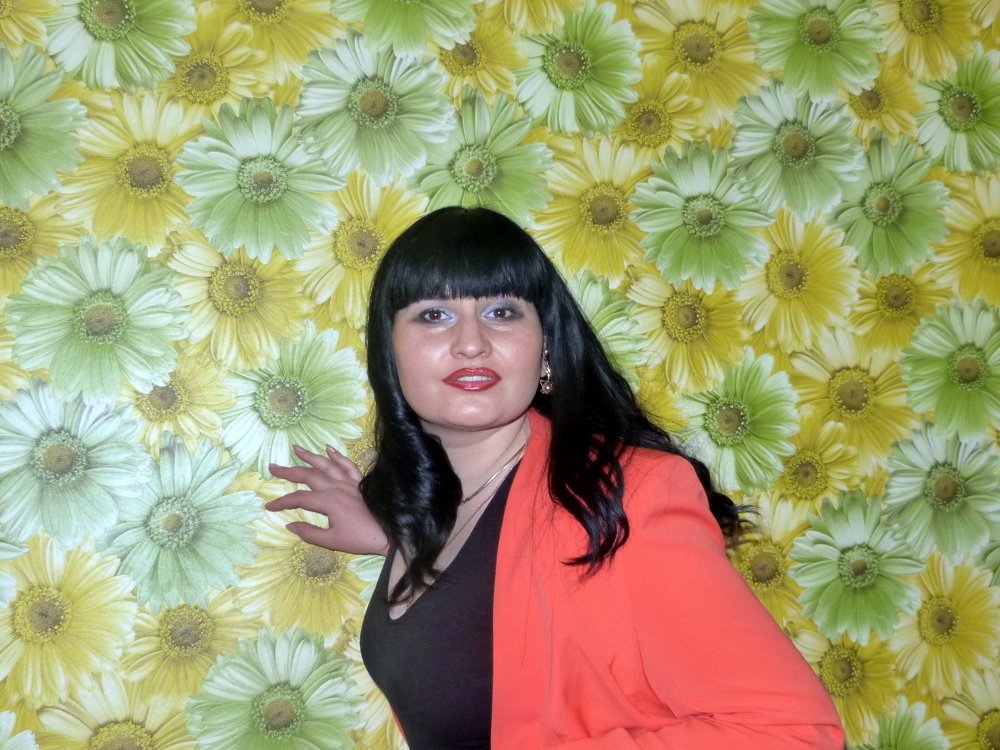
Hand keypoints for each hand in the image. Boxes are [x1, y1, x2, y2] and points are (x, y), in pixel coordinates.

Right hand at [267, 444, 389, 555]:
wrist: (390, 533)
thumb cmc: (361, 539)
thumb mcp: (332, 541)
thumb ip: (309, 533)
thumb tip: (290, 524)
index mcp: (328, 502)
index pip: (299, 499)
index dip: (282, 502)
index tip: (269, 507)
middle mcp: (337, 487)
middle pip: (309, 475)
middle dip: (289, 471)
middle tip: (273, 467)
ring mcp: (350, 482)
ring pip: (327, 465)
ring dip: (310, 456)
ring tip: (296, 448)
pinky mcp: (361, 482)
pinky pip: (348, 465)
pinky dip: (338, 456)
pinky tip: (329, 449)